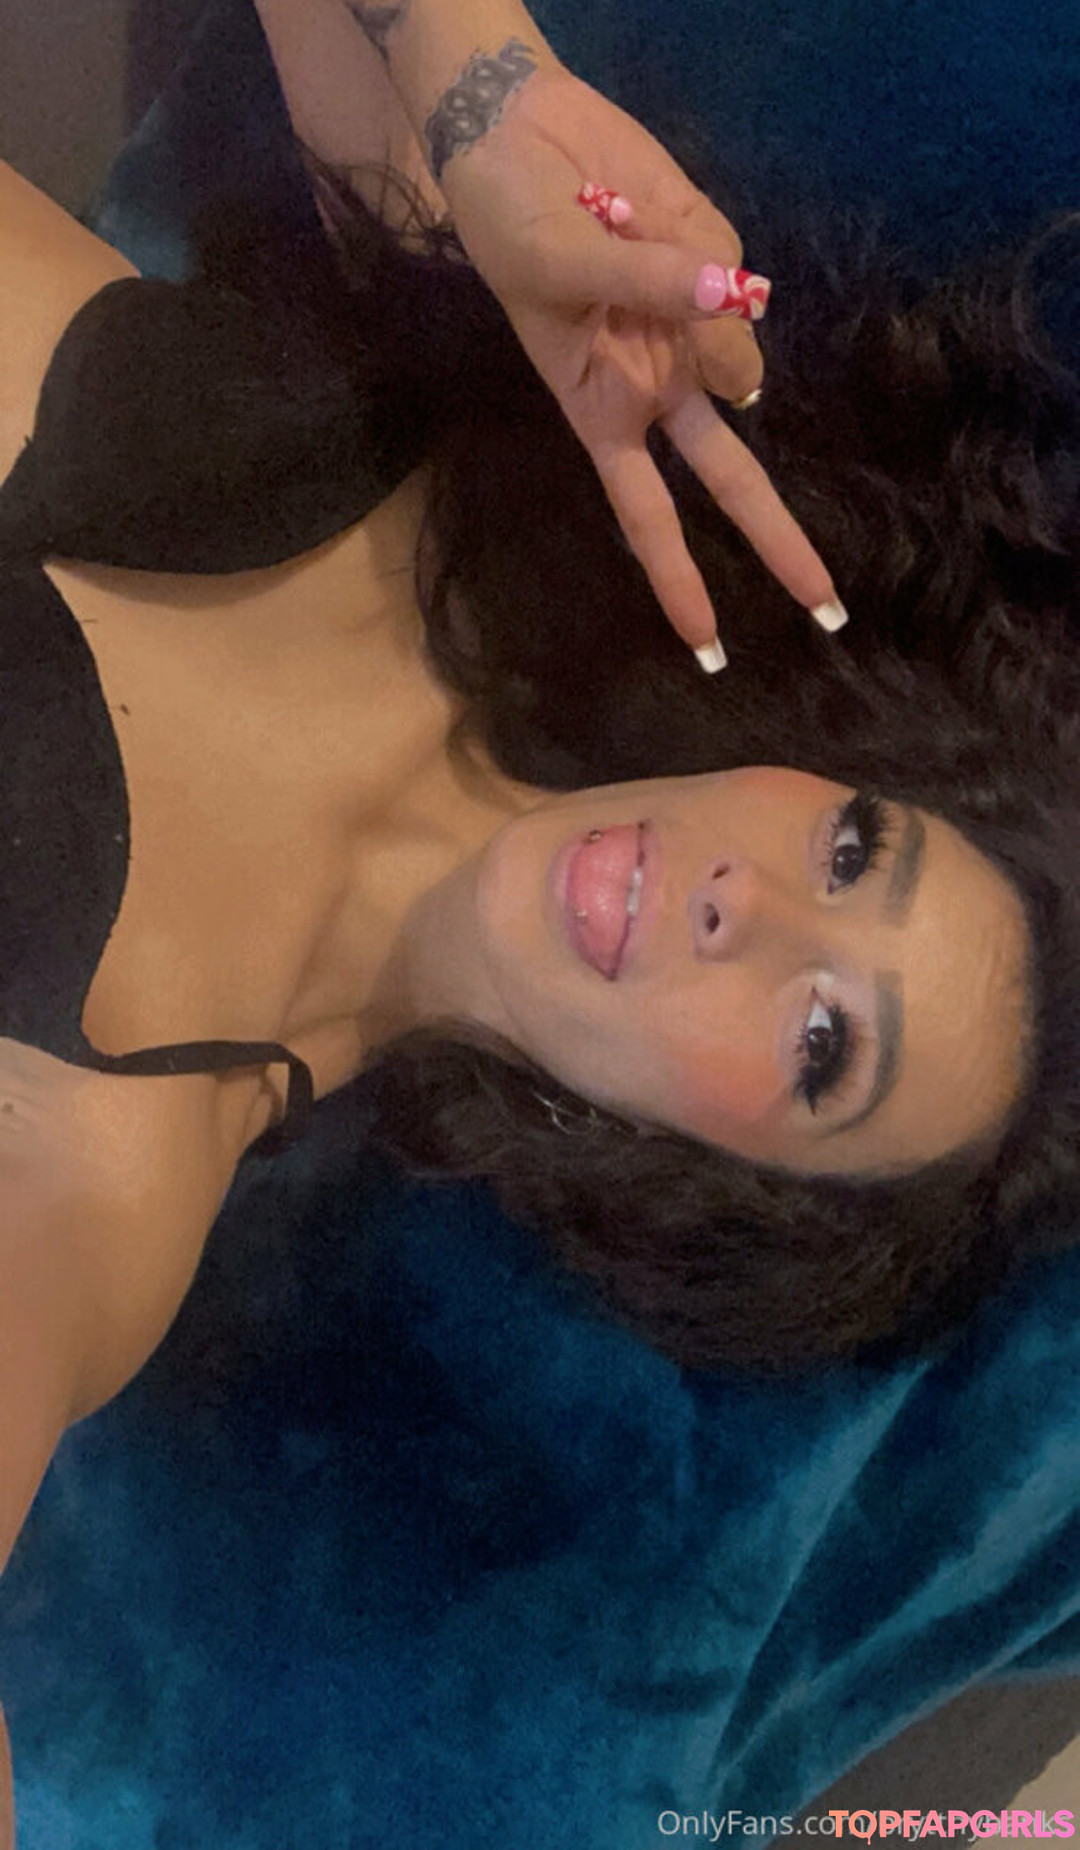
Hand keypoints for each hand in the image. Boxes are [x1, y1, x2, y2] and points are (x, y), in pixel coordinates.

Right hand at [434, 60, 846, 664]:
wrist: (515, 127)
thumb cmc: (509, 222)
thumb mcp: (560, 272)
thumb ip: (651, 299)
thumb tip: (740, 310)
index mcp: (601, 412)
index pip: (648, 514)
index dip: (679, 578)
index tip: (706, 646)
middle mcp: (655, 383)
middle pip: (727, 473)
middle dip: (775, 536)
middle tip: (827, 606)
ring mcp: (689, 326)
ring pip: (736, 341)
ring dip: (694, 292)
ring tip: (618, 225)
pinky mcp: (712, 264)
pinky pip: (730, 266)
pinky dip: (695, 240)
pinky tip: (638, 208)